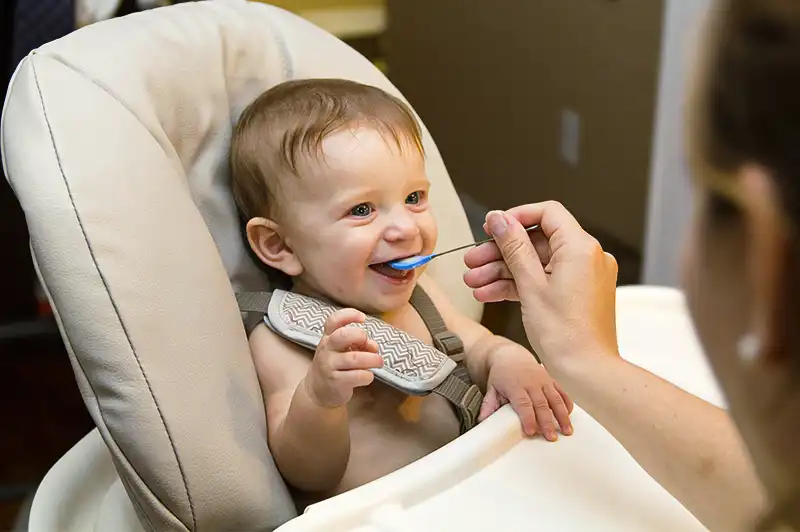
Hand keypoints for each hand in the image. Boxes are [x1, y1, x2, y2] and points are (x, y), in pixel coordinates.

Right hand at [305, 309, 383, 407]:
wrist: (318, 391)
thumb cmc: (335, 365)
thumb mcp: (342, 350)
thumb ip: (358, 343)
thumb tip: (373, 346)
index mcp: (328, 337)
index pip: (333, 321)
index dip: (349, 315)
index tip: (363, 318)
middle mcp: (326, 349)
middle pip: (343, 336)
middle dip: (361, 337)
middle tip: (371, 345)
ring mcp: (329, 366)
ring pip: (354, 358)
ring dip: (372, 359)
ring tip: (378, 362)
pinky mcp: (335, 382)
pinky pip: (356, 376)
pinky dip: (367, 375)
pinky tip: (368, 376)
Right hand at [463, 202, 618, 370]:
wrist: (587, 372)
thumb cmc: (566, 335)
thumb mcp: (530, 285)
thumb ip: (514, 247)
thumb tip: (499, 219)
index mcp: (580, 248)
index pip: (547, 213)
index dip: (516, 217)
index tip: (492, 227)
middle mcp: (587, 257)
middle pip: (536, 241)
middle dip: (500, 252)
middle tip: (473, 261)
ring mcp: (583, 277)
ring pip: (536, 263)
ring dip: (503, 271)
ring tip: (474, 283)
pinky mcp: (577, 294)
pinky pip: (544, 280)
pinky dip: (519, 285)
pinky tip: (490, 294)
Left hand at [479, 345, 573, 439]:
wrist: (510, 356)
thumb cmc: (501, 375)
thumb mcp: (491, 388)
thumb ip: (488, 404)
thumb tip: (482, 421)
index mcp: (515, 385)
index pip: (523, 404)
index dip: (528, 418)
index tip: (531, 432)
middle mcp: (531, 382)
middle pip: (541, 404)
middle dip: (547, 422)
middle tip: (551, 438)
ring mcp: (543, 380)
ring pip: (555, 399)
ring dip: (562, 416)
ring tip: (567, 431)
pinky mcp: (551, 380)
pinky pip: (561, 392)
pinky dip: (567, 404)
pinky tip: (569, 417)